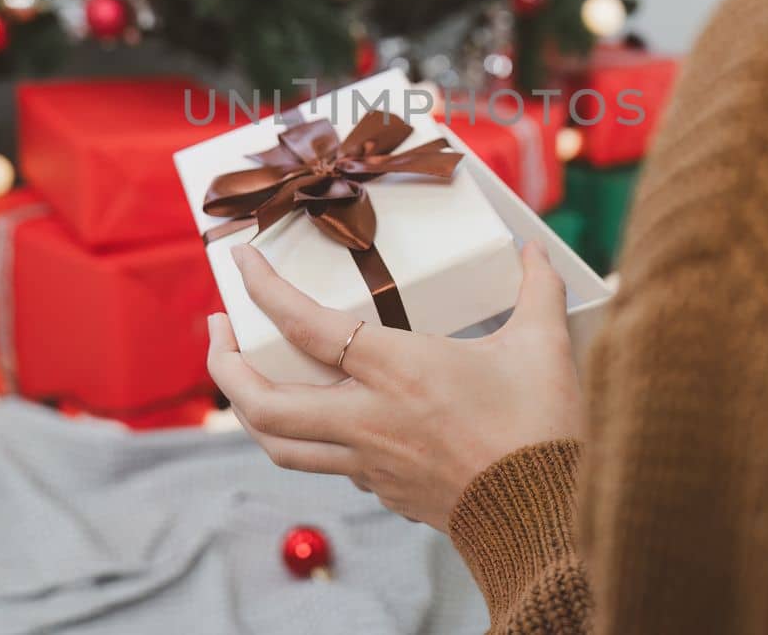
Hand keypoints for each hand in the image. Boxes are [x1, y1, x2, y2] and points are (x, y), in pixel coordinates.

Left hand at [206, 242, 582, 532]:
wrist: (548, 519)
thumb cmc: (543, 429)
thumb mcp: (543, 346)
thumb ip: (537, 288)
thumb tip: (533, 249)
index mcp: (399, 372)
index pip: (307, 327)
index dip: (265, 289)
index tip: (239, 260)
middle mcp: (369, 419)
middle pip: (263, 402)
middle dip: (224, 363)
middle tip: (219, 325)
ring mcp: (369, 462)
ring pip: (279, 445)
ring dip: (247, 407)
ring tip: (242, 374)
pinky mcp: (383, 490)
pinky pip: (326, 463)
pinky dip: (306, 435)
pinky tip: (318, 413)